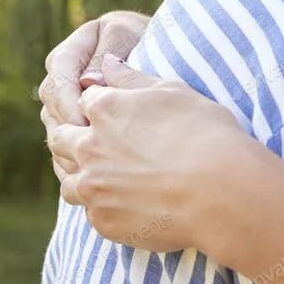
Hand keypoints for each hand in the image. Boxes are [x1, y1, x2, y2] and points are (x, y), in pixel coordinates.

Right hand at [38, 10, 149, 178]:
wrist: (160, 56)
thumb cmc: (147, 40)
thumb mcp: (129, 38)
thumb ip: (108, 54)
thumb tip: (89, 81)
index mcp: (71, 53)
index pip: (58, 76)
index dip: (68, 100)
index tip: (85, 121)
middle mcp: (63, 81)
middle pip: (52, 107)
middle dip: (67, 129)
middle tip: (87, 151)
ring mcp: (66, 105)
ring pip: (55, 131)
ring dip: (69, 151)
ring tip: (91, 169)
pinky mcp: (76, 129)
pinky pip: (65, 149)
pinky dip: (75, 165)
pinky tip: (91, 180)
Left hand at [48, 54, 251, 250]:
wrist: (222, 193)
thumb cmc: (206, 135)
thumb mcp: (173, 93)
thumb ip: (132, 78)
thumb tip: (107, 62)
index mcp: (105, 109)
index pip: (84, 100)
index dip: (100, 106)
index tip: (116, 115)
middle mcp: (89, 147)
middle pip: (61, 138)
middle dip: (74, 138)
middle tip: (104, 145)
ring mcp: (93, 187)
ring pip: (68, 181)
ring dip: (82, 176)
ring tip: (109, 178)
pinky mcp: (103, 221)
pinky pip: (90, 212)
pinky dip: (104, 207)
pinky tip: (127, 203)